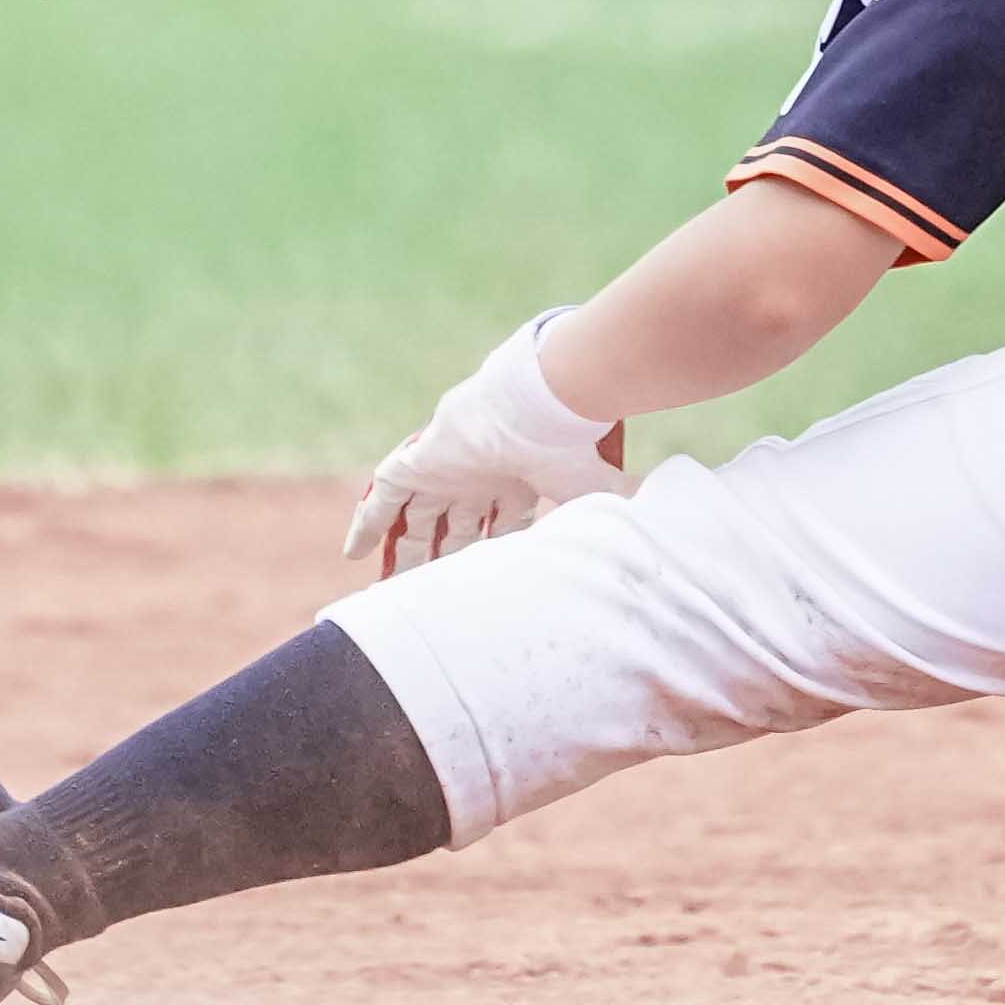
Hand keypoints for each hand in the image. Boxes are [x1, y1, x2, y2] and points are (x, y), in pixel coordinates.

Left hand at [342, 316, 629, 575]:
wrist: (544, 403)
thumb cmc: (573, 447)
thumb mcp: (595, 497)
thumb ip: (611, 526)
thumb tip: (652, 560)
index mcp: (522, 484)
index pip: (501, 531)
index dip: (491, 561)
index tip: (484, 597)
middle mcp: (483, 477)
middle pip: (455, 530)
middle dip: (441, 563)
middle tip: (427, 601)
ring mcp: (450, 469)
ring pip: (418, 519)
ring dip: (404, 553)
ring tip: (387, 591)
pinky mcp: (422, 460)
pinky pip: (385, 496)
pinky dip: (367, 524)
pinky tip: (352, 554)